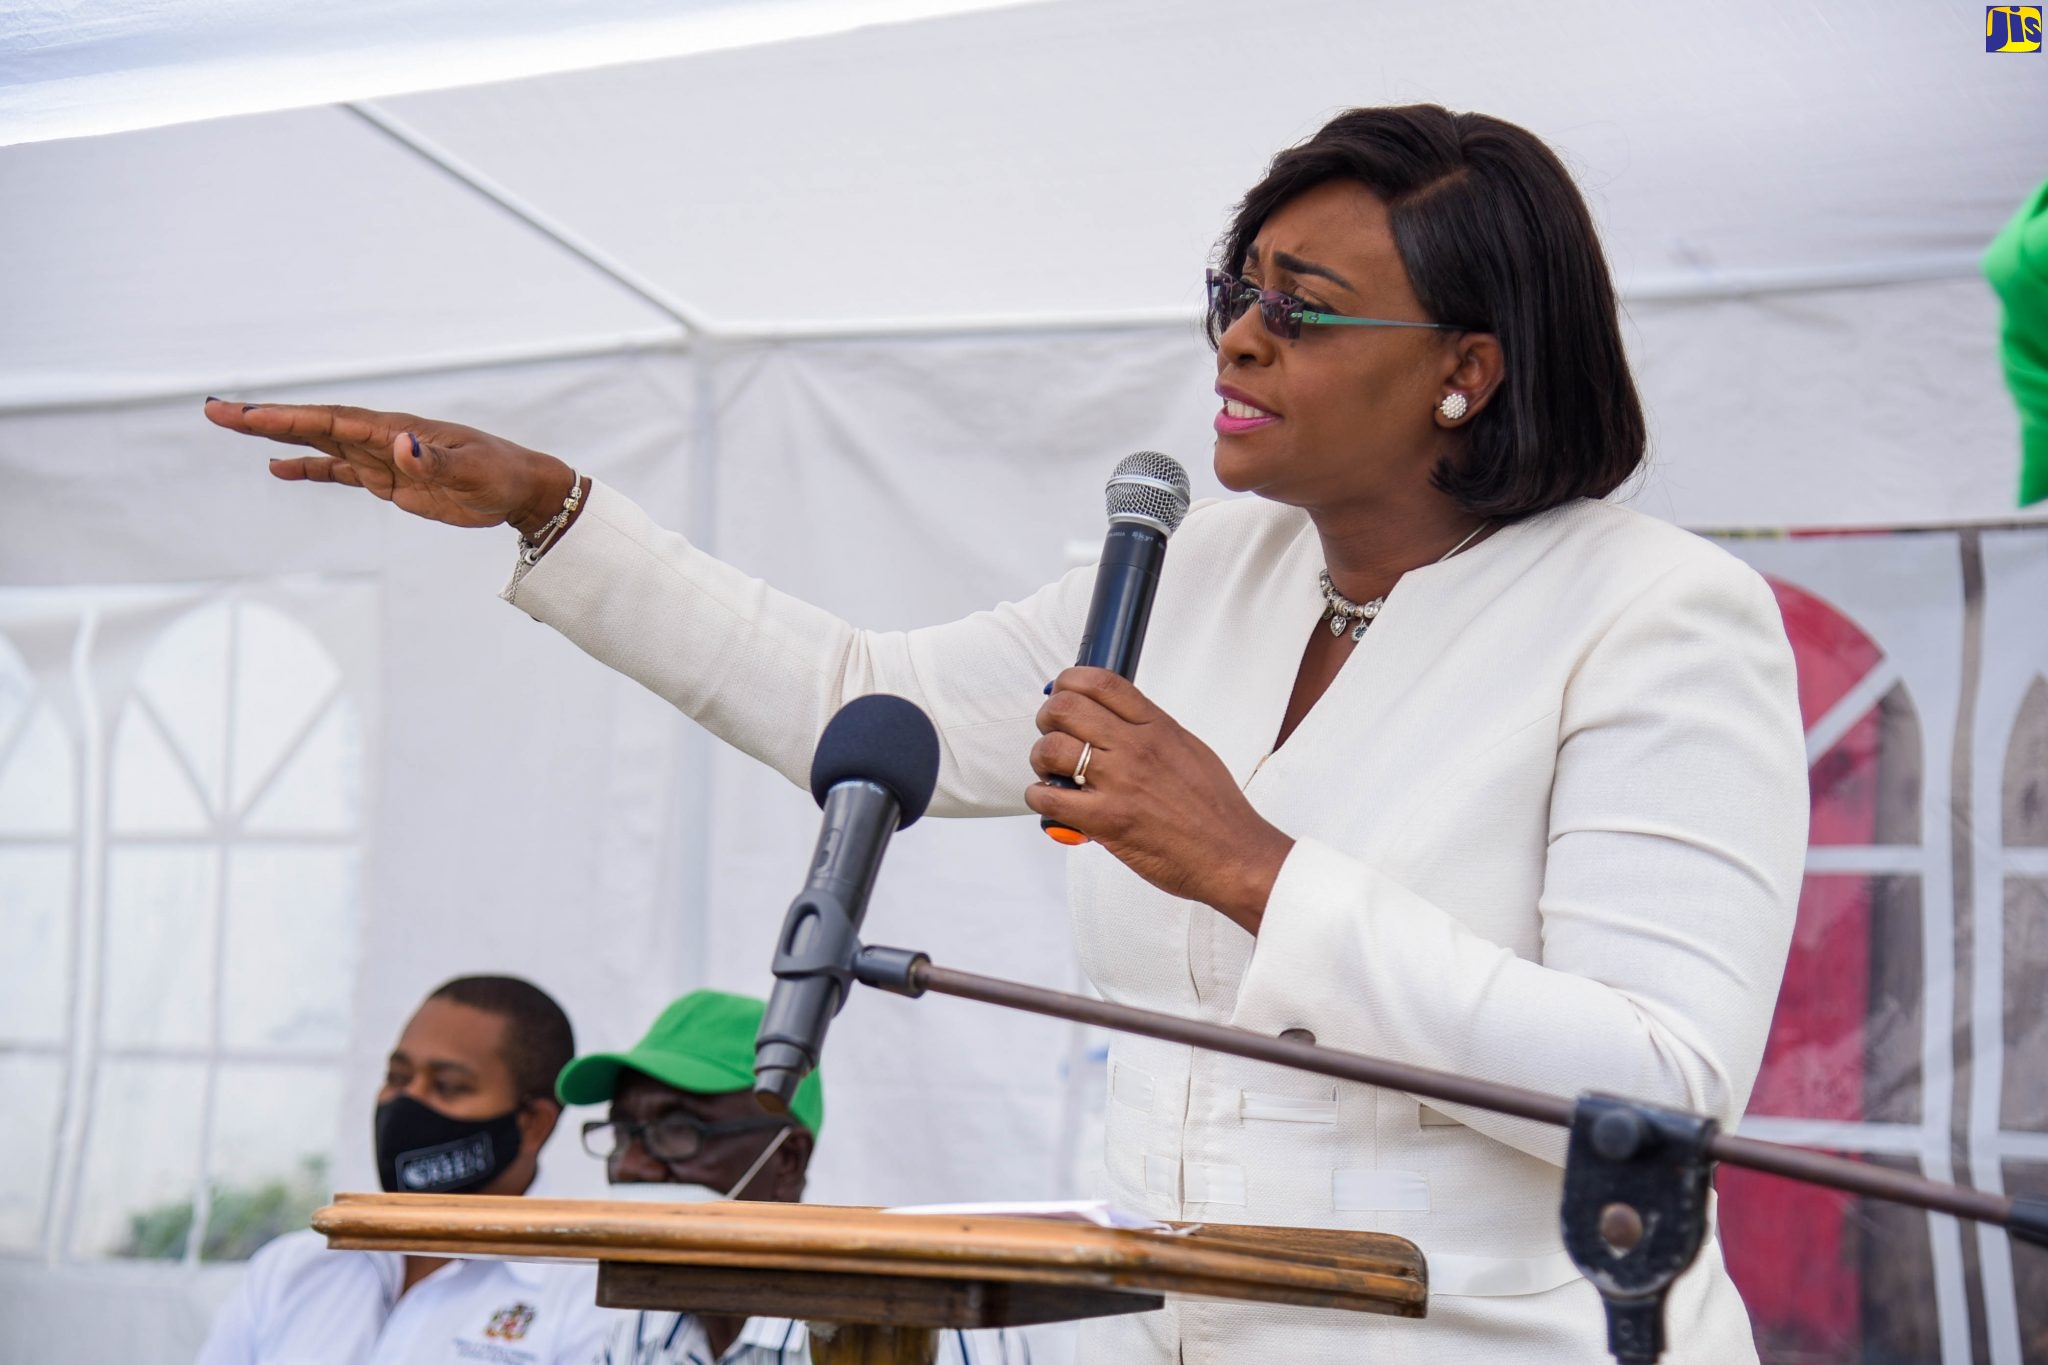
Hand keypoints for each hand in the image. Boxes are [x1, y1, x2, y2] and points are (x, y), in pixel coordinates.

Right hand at [203, 399, 573, 535]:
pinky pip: (339, 471)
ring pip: (319, 443)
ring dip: (277, 437)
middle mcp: (381, 438)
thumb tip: (403, 445)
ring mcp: (381, 458)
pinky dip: (308, 467)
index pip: (330, 420)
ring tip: (234, 428)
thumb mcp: (471, 470)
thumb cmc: (498, 474)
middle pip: (312, 425)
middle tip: (215, 412)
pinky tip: (279, 468)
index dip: (287, 418)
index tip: (246, 415)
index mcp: (396, 430)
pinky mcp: (388, 480)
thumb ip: (433, 459)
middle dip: (264, 419)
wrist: (518, 489)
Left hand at [1024, 668, 1294, 932]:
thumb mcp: (1189, 750)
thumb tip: (1115, 720)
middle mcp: (1135, 748)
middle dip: (1048, 718)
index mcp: (1157, 727)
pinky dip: (1041, 797)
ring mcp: (1119, 783)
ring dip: (1041, 759)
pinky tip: (1053, 801)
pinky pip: (1049, 797)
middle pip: (1066, 708)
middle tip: (1053, 734)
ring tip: (1051, 772)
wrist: (1232, 856)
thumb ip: (1152, 731)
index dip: (1070, 681)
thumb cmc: (1215, 810)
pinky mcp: (1106, 821)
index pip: (1101, 682)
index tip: (1063, 692)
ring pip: (1051, 748)